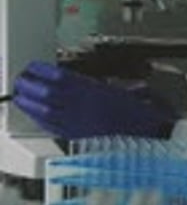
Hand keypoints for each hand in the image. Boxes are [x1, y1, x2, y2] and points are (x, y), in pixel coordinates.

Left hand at [13, 60, 170, 139]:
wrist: (149, 134)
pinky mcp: (78, 136)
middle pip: (46, 93)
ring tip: (19, 97)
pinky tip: (34, 116)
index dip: (41, 71)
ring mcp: (79, 122)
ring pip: (45, 111)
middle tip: (20, 81)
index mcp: (93, 89)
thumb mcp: (120, 90)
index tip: (32, 67)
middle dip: (29, 86)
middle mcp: (84, 105)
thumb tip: (78, 83)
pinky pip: (52, 127)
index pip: (58, 77)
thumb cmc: (138, 114)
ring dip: (29, 103)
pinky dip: (40, 120)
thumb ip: (98, 86)